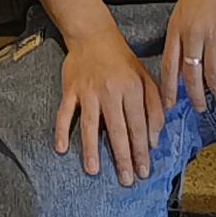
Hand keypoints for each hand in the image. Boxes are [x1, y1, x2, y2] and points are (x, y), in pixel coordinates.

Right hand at [51, 25, 168, 184]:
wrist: (93, 36)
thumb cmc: (123, 61)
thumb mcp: (146, 79)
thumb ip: (154, 108)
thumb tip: (154, 139)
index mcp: (132, 89)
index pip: (138, 126)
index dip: (142, 151)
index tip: (144, 171)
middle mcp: (110, 92)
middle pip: (117, 130)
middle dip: (123, 158)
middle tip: (126, 180)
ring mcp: (88, 92)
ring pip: (91, 125)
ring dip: (92, 149)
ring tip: (94, 171)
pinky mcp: (70, 90)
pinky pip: (65, 113)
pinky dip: (62, 130)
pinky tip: (61, 148)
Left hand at [157, 0, 215, 114]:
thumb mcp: (184, 6)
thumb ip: (183, 32)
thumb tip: (185, 59)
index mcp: (176, 26)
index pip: (169, 64)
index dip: (169, 88)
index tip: (168, 105)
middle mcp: (193, 33)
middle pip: (190, 75)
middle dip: (194, 96)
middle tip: (199, 108)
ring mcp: (214, 34)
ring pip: (213, 74)